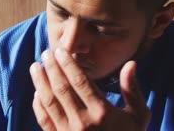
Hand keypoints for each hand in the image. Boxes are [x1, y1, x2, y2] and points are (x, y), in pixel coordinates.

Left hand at [29, 48, 150, 130]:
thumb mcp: (138, 115)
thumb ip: (132, 89)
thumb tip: (130, 63)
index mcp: (102, 112)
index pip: (80, 81)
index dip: (68, 64)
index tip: (60, 50)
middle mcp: (83, 123)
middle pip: (62, 89)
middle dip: (51, 68)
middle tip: (45, 53)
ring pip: (49, 103)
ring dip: (40, 83)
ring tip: (35, 67)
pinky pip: (44, 122)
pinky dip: (38, 106)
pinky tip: (37, 93)